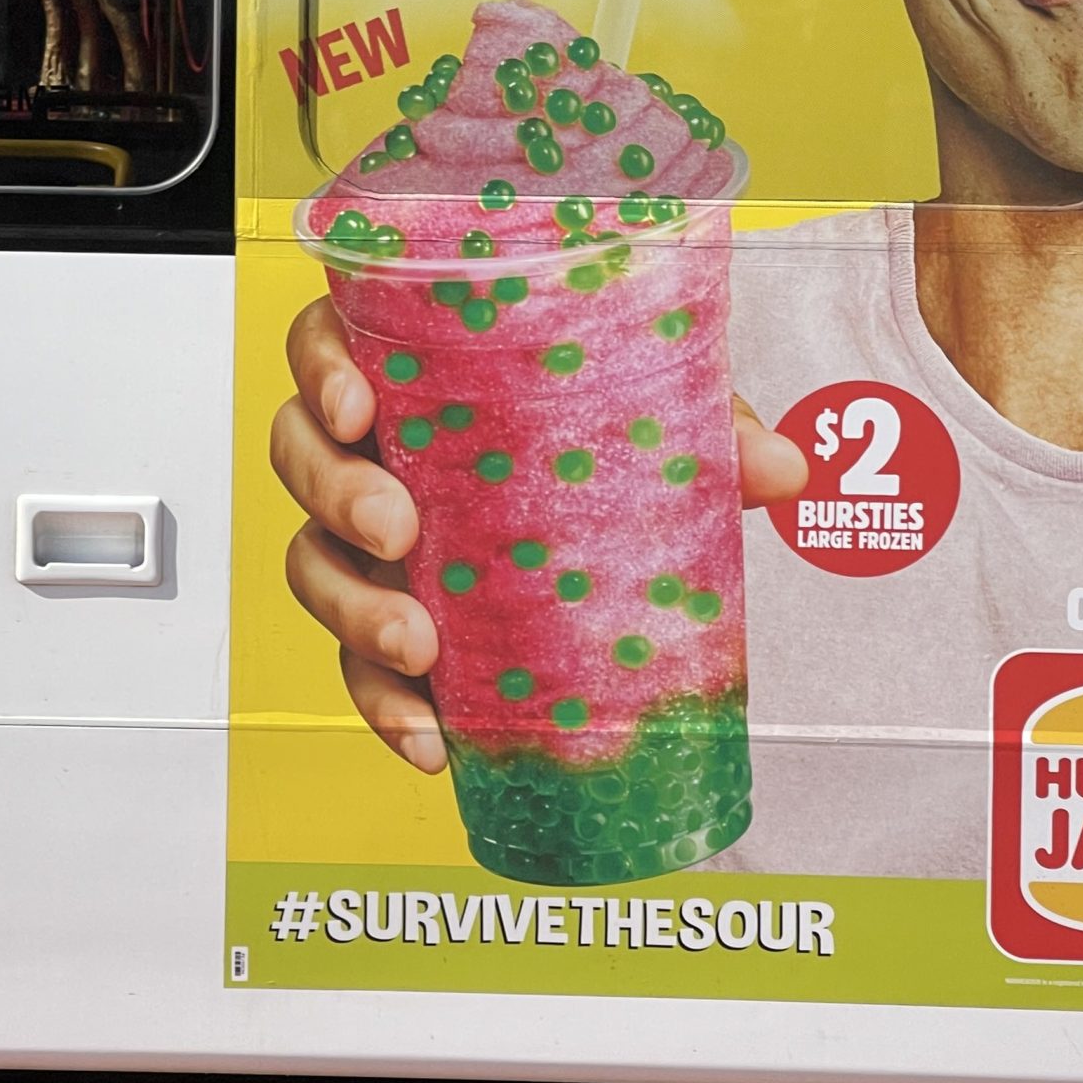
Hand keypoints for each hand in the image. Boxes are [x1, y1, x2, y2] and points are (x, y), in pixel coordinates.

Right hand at [273, 296, 808, 776]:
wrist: (612, 519)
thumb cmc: (597, 428)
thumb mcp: (653, 410)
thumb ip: (710, 425)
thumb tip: (782, 468)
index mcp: (409, 367)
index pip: (325, 343)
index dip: (322, 369)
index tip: (359, 404)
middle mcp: (370, 446)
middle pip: (300, 452)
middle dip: (337, 493)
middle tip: (400, 529)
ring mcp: (364, 535)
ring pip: (310, 560)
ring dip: (351, 607)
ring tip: (417, 647)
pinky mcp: (382, 619)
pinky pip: (354, 662)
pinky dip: (383, 705)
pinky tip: (430, 738)